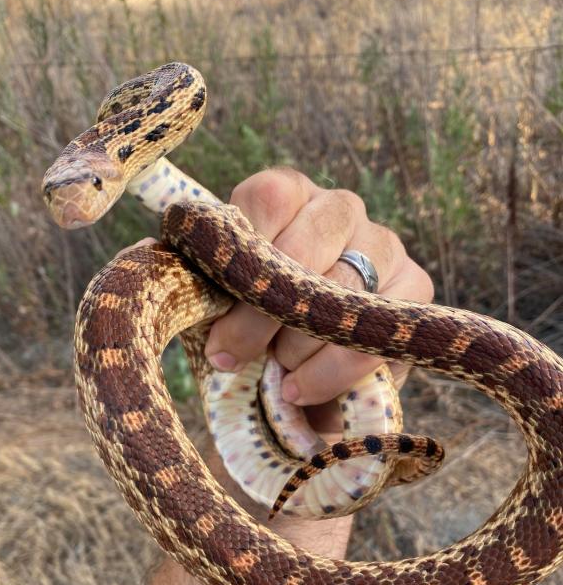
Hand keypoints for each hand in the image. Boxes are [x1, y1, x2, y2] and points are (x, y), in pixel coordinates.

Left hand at [204, 167, 432, 434]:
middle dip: (259, 311)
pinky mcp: (414, 288)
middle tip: (226, 355)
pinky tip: (297, 389)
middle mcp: (339, 208)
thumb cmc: (248, 334)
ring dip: (294, 342)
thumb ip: (200, 282)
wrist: (295, 388)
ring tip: (270, 376)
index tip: (213, 304)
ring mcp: (383, 244)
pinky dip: (331, 367)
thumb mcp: (216, 304)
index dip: (240, 251)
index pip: (267, 196)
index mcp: (286, 195)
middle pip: (305, 243)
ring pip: (339, 288)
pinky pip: (373, 327)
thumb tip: (170, 275)